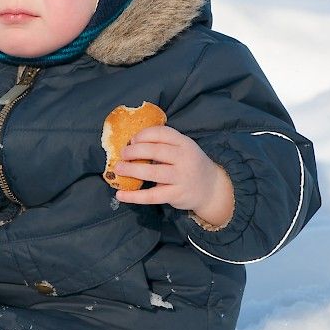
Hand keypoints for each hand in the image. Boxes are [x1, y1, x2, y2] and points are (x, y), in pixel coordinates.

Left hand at [112, 126, 233, 226]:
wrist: (211, 188)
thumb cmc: (189, 164)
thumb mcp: (182, 149)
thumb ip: (163, 145)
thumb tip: (130, 145)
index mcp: (184, 143)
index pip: (162, 133)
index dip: (143, 135)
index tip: (131, 140)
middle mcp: (185, 158)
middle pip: (155, 151)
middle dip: (134, 151)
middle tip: (122, 154)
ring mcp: (181, 177)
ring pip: (153, 172)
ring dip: (131, 170)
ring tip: (118, 169)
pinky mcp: (176, 195)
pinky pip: (152, 196)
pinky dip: (134, 196)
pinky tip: (120, 195)